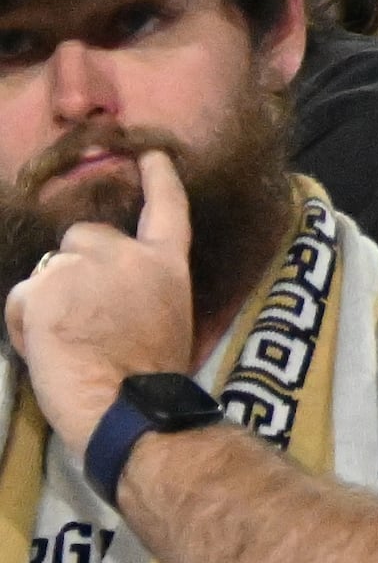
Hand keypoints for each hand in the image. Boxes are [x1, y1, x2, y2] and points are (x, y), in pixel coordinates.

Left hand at [5, 153, 196, 454]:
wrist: (127, 405)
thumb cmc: (147, 377)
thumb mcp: (165, 316)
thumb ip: (140, 287)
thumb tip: (107, 287)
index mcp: (167, 266)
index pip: (168, 210)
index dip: (159, 180)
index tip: (152, 156)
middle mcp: (129, 256)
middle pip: (84, 236)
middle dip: (74, 265)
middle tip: (81, 313)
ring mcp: (86, 266)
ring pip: (48, 269)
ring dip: (47, 299)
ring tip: (64, 340)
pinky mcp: (48, 286)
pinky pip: (24, 296)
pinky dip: (26, 321)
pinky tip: (46, 347)